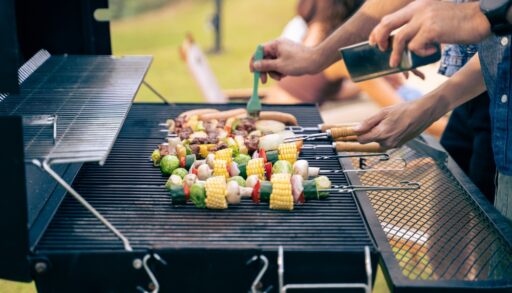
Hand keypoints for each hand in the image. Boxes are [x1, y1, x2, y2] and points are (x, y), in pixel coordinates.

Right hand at [249, 38, 322, 82]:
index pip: (259, 51)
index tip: (253, 71)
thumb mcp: (279, 66)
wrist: (316, 62)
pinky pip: (279, 64)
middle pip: (265, 58)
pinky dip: (280, 71)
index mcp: (275, 44)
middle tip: (263, 81)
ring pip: (272, 63)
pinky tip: (285, 75)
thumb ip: (265, 65)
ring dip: (274, 72)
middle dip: (265, 70)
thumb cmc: (298, 62)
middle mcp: (279, 46)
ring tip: (280, 78)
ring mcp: (284, 51)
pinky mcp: (289, 57)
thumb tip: (255, 65)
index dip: (254, 61)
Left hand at [355, 99, 444, 148]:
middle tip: (381, 120)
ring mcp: (394, 145)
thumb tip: (355, 130)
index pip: (362, 140)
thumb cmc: (404, 110)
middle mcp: (387, 143)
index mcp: (381, 135)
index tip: (359, 127)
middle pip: (370, 140)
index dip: (359, 133)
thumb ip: (368, 123)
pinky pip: (387, 141)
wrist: (423, 113)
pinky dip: (387, 135)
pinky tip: (395, 126)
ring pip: (379, 141)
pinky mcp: (399, 145)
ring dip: (380, 133)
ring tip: (390, 122)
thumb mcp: (383, 112)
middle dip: (371, 131)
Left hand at [368, 0, 490, 66]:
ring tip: (398, 64)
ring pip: (399, 39)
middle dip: (378, 39)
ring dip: (396, 55)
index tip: (372, 41)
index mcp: (417, 6)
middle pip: (387, 25)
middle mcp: (418, 10)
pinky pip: (415, 47)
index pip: (389, 18)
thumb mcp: (435, 17)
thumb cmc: (459, 22)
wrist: (481, 19)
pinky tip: (432, 51)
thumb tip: (406, 42)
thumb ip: (419, 24)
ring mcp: (424, 19)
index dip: (378, 31)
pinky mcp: (431, 30)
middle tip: (379, 51)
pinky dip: (420, 53)